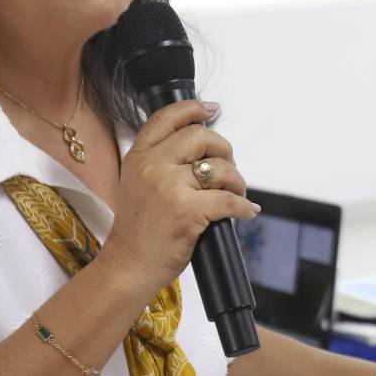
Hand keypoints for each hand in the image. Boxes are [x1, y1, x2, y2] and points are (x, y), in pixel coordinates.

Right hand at [101, 99, 256, 295]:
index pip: (167, 119)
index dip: (193, 109)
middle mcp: (152, 166)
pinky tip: (246, 211)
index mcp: (138, 157)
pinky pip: (229, 200)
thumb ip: (161, 162)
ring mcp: (169, 187)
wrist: (128, 266)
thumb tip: (203, 150)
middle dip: (224, 150)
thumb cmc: (138, 230)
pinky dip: (243, 206)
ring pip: (220, 168)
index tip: (212, 109)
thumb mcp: (137, 184)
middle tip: (229, 167)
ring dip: (237, 181)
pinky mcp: (187, 211)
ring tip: (235, 193)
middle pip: (200, 137)